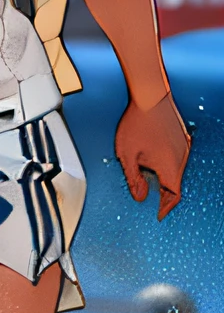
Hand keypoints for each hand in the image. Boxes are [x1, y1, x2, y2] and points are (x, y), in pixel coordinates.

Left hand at [115, 93, 190, 219]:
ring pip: (176, 171)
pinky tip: (154, 161)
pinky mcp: (182, 138)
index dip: (165, 208)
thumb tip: (139, 198)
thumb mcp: (127, 155)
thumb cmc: (137, 123)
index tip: (158, 215)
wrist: (150, 97)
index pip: (173, 195)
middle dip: (163, 194)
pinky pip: (177, 159)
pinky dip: (167, 166)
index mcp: (170, 166)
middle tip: (151, 201)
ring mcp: (184, 147)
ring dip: (164, 178)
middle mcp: (181, 158)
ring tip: (149, 181)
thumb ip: (133, 178)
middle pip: (175, 184)